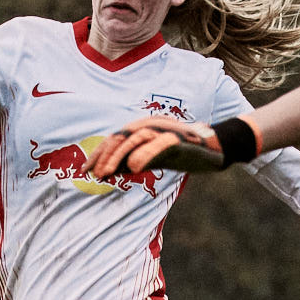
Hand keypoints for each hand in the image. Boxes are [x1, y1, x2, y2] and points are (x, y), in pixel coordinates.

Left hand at [88, 115, 261, 178]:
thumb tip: (108, 171)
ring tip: (107, 173)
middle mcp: (150, 125)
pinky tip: (133, 168)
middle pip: (120, 137)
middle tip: (94, 174)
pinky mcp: (178, 139)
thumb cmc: (181, 152)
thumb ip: (131, 162)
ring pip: (135, 138)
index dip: (98, 154)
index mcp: (142, 128)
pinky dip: (144, 154)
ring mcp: (164, 130)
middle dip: (105, 156)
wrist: (214, 148)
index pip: (114, 139)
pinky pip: (158, 144)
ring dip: (119, 155)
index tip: (85, 171)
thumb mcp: (152, 159)